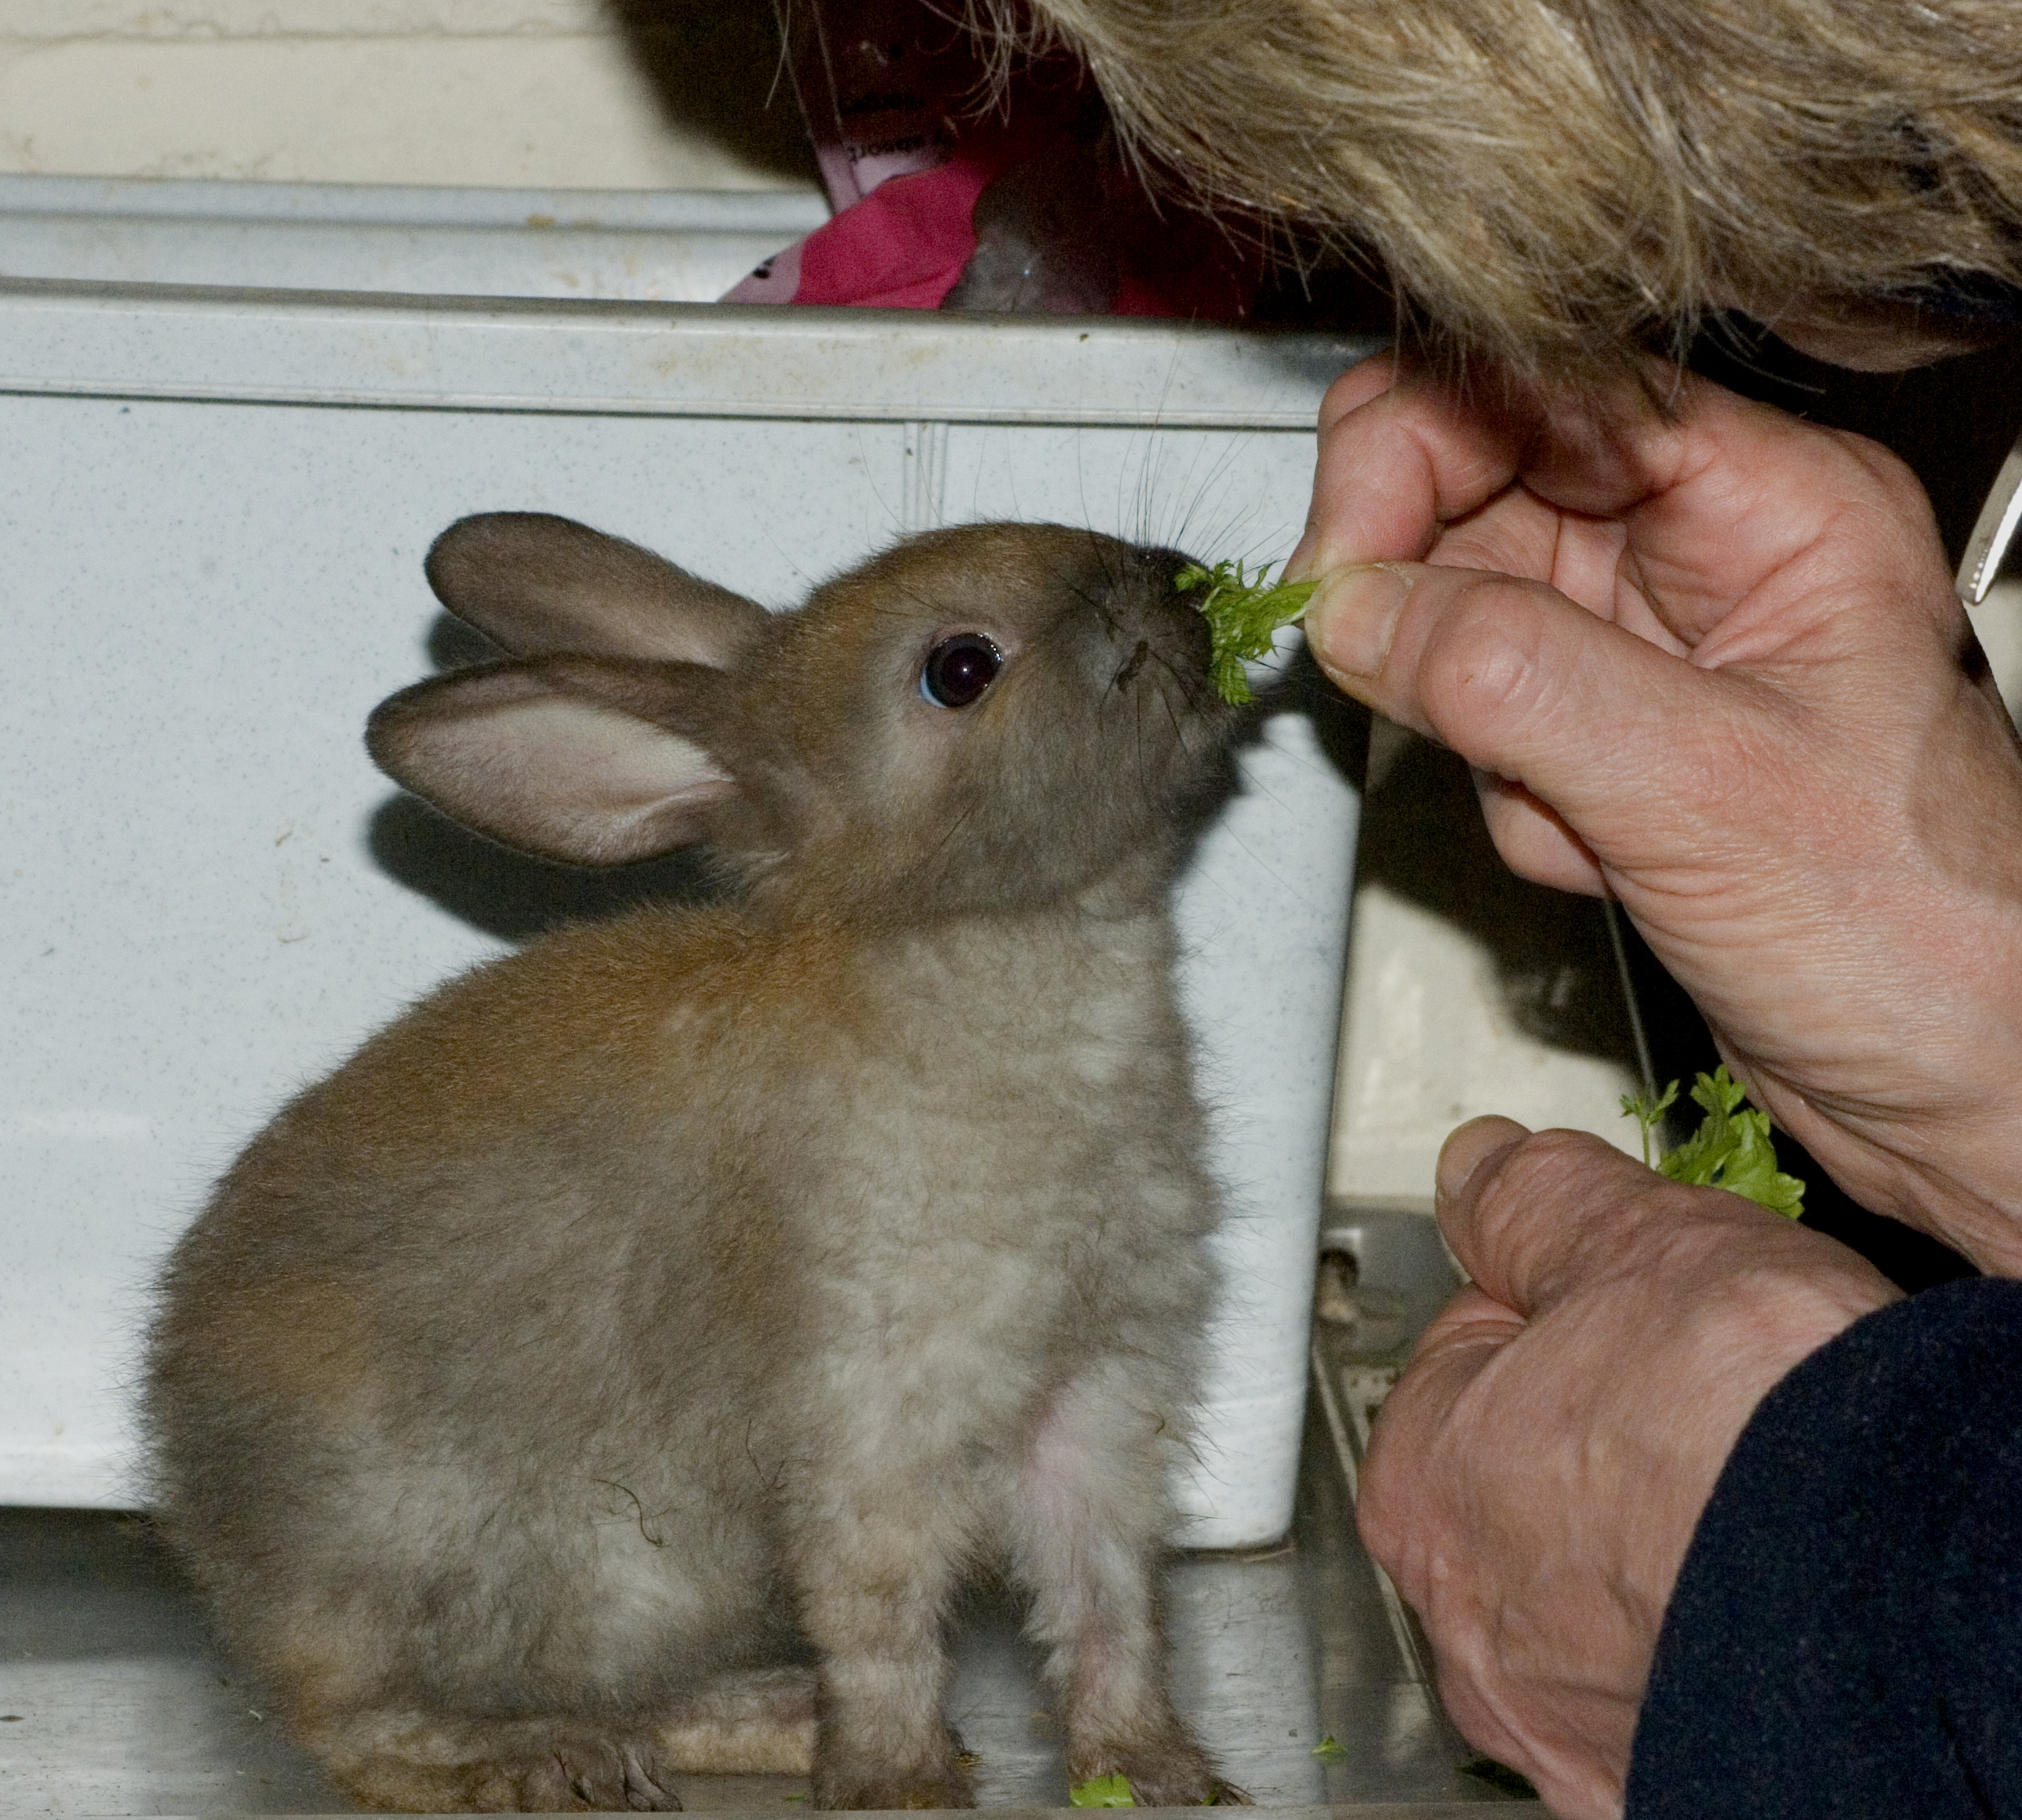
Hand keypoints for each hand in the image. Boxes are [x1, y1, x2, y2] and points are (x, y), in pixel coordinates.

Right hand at [1291, 357, 2021, 1269]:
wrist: (1965, 1083)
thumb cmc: (1930, 938)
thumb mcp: (1702, 791)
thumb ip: (1511, 680)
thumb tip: (1356, 607)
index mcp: (1775, 509)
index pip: (1541, 388)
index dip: (1409, 453)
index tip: (1334, 566)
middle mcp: (1709, 561)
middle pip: (1479, 488)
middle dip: (1420, 597)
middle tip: (1377, 667)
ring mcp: (1657, 654)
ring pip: (1462, 619)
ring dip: (1476, 729)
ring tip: (1572, 807)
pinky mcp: (1616, 743)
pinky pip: (1484, 727)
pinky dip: (1507, 802)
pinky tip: (1595, 853)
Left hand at [1357, 1117, 1899, 1819]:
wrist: (1897, 1588)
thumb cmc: (1760, 1429)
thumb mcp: (1629, 1243)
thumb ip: (1532, 1203)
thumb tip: (1481, 1169)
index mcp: (1426, 1475)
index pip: (1463, 1362)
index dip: (1554, 1313)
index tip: (1617, 1310)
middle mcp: (1467, 1620)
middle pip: (1516, 1487)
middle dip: (1593, 1436)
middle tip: (1692, 1401)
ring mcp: (1559, 1718)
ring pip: (1587, 1598)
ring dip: (1644, 1547)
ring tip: (1741, 1496)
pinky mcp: (1654, 1781)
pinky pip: (1660, 1687)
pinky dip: (1699, 1641)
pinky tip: (1757, 1593)